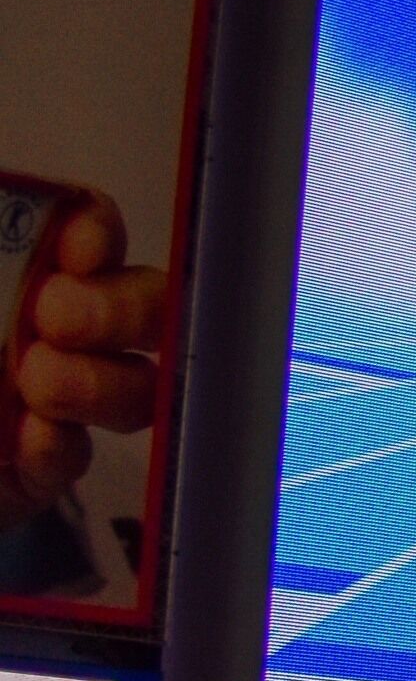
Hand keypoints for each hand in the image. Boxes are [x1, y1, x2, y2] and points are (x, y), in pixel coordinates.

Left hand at [5, 195, 164, 529]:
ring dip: (97, 380)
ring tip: (37, 384)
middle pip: (138, 307)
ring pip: (131, 386)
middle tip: (56, 317)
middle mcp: (48, 328)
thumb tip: (22, 208)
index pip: (85, 232)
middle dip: (115, 306)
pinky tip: (32, 439)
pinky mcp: (34, 472)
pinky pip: (72, 460)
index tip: (76, 245)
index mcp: (11, 270)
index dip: (96, 231)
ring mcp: (49, 403)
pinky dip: (59, 448)